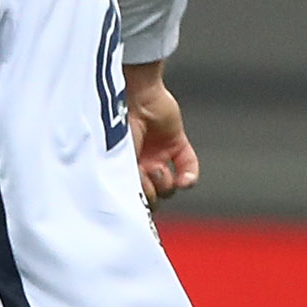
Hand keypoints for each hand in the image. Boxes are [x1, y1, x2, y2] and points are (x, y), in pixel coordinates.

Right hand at [126, 66, 196, 205]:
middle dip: (151, 194)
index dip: (137, 203)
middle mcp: (139, 165)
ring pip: (170, 186)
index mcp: (121, 170)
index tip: (135, 200)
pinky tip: (186, 180)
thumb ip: (127, 185)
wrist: (134, 95)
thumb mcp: (116, 161)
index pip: (134, 199)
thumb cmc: (115, 126)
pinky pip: (188, 166)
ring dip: (166, 183)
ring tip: (158, 169)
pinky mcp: (175, 143)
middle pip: (153, 197)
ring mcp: (157, 155)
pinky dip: (190, 176)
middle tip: (144, 180)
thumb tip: (137, 211)